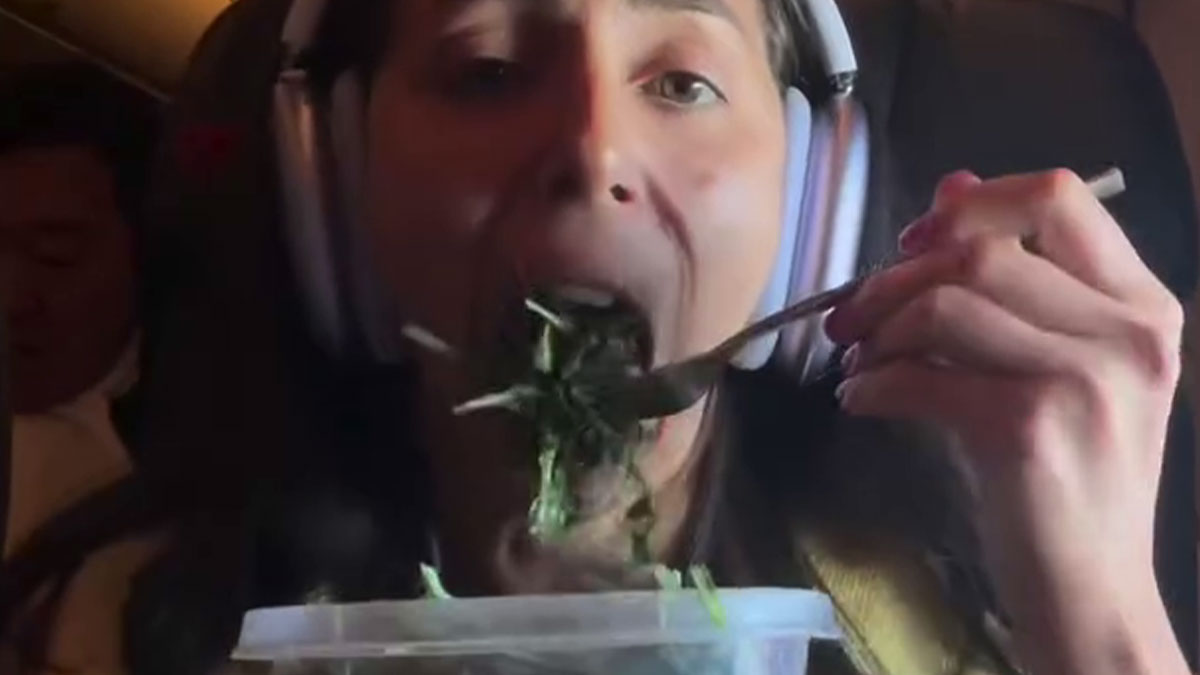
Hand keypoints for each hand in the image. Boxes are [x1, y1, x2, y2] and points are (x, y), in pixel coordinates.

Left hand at [824, 169, 1189, 674]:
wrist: (1091, 589)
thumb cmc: (1069, 477)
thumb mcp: (1060, 366)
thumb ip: (1018, 279)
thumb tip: (950, 187)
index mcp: (1141, 304)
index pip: (1057, 195)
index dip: (970, 205)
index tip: (913, 242)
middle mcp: (1127, 331)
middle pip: (980, 248)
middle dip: (893, 278)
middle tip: (852, 317)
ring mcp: (1084, 378)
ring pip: (945, 303)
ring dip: (878, 331)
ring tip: (857, 363)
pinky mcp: (1030, 427)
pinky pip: (921, 374)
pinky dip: (873, 384)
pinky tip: (861, 402)